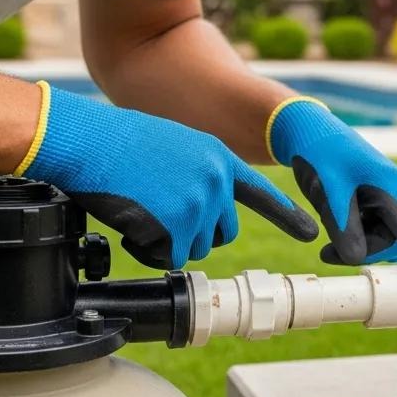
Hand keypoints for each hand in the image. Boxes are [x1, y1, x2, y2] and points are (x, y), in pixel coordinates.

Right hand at [18, 82, 317, 267]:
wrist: (86, 139)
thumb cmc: (116, 143)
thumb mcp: (173, 147)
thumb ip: (197, 175)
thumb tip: (199, 207)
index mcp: (218, 158)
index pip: (261, 192)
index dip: (286, 215)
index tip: (309, 231)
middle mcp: (217, 180)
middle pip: (222, 233)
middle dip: (194, 234)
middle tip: (159, 214)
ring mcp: (200, 202)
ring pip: (193, 248)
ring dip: (166, 242)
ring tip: (140, 209)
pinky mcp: (178, 223)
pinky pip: (167, 257)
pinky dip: (146, 250)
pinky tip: (130, 220)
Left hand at [267, 96, 396, 284]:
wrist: (309, 130)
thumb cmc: (319, 153)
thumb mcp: (327, 189)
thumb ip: (342, 225)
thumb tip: (356, 259)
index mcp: (390, 186)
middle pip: (390, 241)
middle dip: (361, 251)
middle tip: (326, 252)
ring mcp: (388, 197)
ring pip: (379, 239)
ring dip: (354, 244)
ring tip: (326, 230)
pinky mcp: (378, 201)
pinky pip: (372, 230)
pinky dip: (352, 234)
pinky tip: (333, 220)